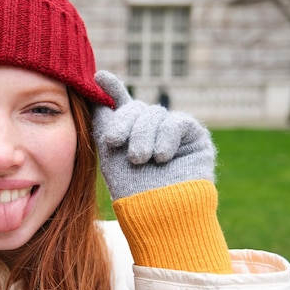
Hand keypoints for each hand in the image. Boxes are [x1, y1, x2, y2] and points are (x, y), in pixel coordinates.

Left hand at [93, 70, 215, 200]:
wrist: (157, 213)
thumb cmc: (129, 189)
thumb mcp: (109, 152)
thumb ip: (104, 120)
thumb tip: (94, 90)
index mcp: (130, 133)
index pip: (121, 104)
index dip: (112, 88)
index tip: (99, 76)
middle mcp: (152, 130)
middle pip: (136, 107)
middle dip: (124, 123)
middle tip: (116, 143)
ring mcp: (174, 132)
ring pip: (154, 113)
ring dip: (143, 136)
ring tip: (140, 159)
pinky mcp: (195, 137)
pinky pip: (177, 122)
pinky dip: (165, 137)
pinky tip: (161, 157)